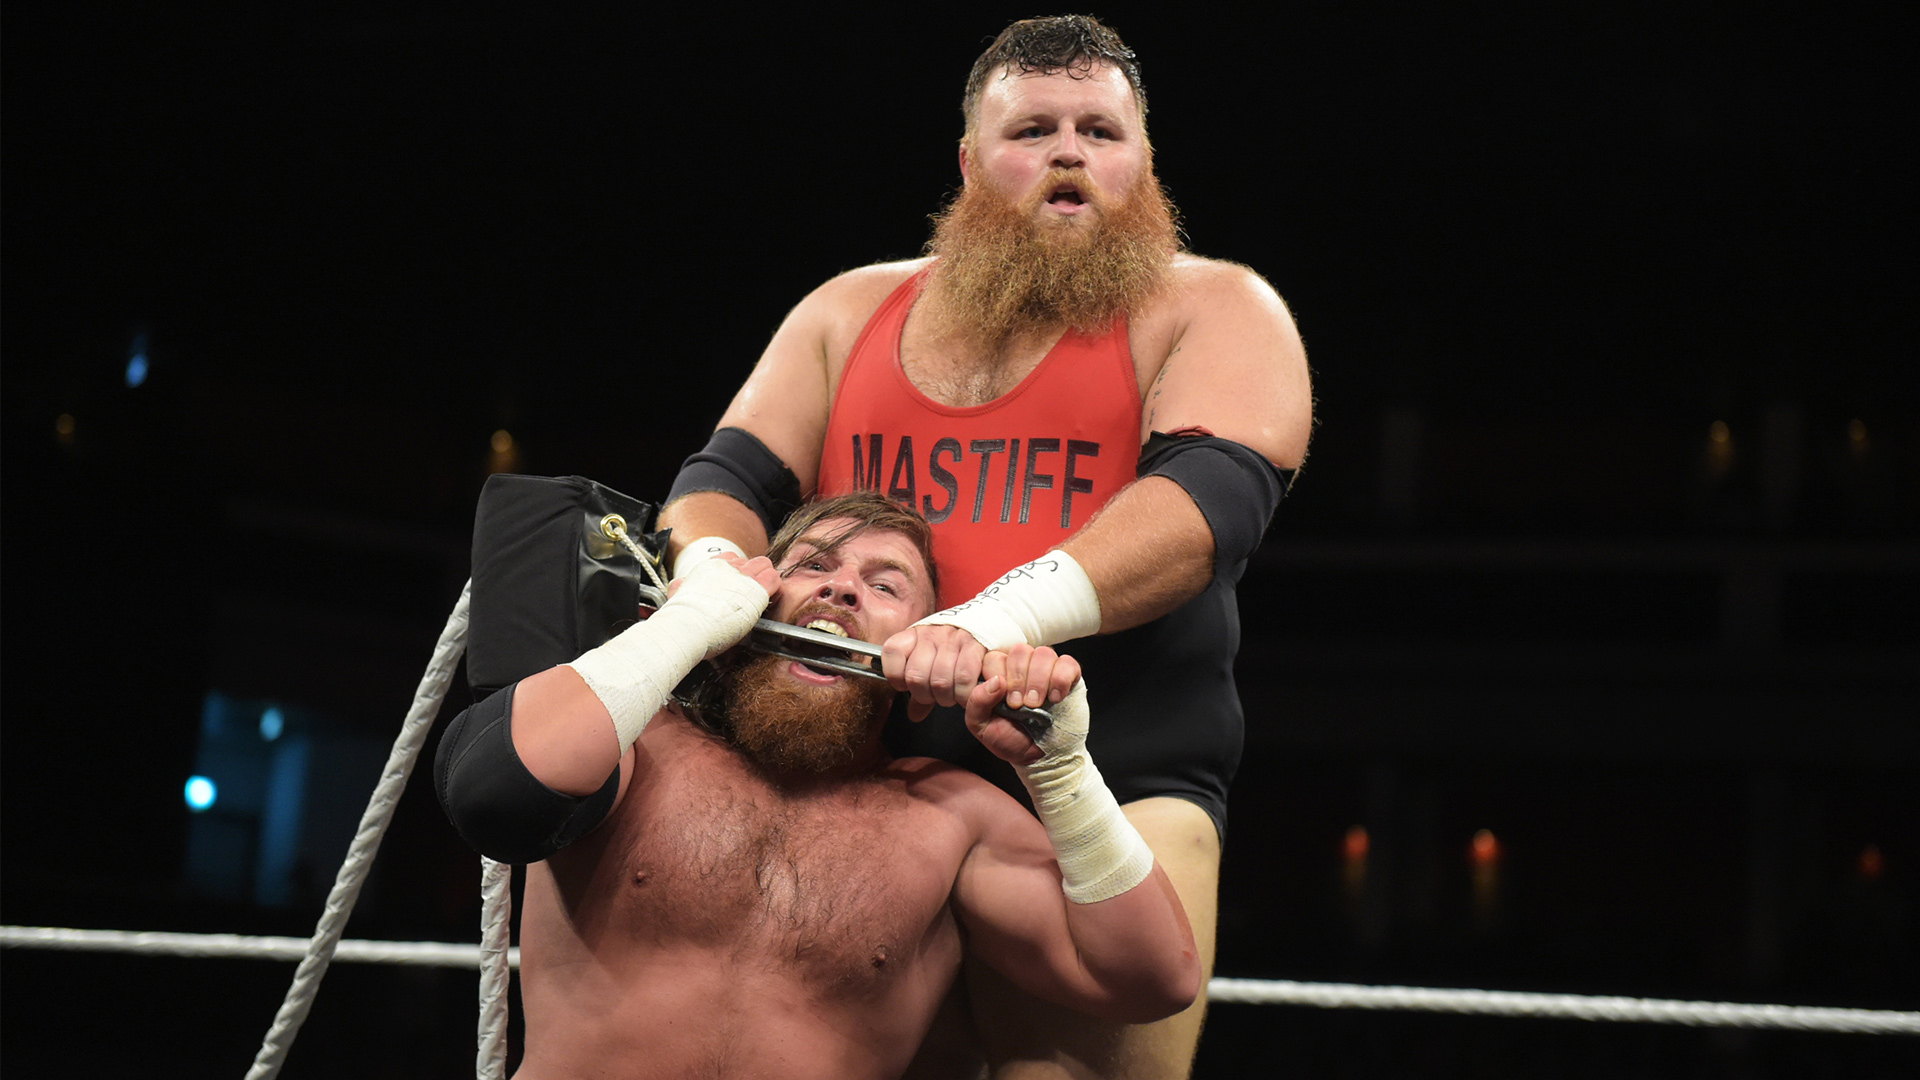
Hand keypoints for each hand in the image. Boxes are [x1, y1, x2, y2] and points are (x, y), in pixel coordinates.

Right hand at [660, 555, 777, 657]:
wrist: (687, 626)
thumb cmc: (681, 618)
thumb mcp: (676, 596)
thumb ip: (680, 587)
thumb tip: (678, 585)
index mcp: (709, 567)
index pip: (731, 559)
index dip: (737, 573)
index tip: (737, 587)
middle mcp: (728, 567)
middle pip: (750, 560)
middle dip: (755, 574)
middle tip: (753, 593)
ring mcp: (743, 576)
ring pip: (765, 565)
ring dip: (766, 579)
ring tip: (763, 597)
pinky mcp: (757, 589)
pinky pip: (774, 579)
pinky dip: (776, 589)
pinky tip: (771, 600)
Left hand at [882, 624, 986, 720]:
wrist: (989, 622)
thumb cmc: (956, 648)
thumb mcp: (933, 661)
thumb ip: (922, 688)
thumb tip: (915, 714)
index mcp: (915, 635)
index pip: (892, 652)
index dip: (896, 675)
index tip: (906, 684)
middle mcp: (931, 634)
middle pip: (915, 676)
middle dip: (926, 695)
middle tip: (937, 695)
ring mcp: (953, 639)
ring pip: (940, 681)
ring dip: (947, 697)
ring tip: (954, 694)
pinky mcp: (975, 646)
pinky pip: (963, 679)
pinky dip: (963, 694)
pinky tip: (967, 693)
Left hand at [964, 645, 1080, 764]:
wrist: (1039, 757)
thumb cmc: (1010, 739)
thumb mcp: (982, 726)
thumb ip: (977, 702)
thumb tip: (995, 680)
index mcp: (999, 674)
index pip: (995, 656)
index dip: (998, 675)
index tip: (1005, 701)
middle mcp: (1023, 667)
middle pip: (1020, 650)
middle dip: (1019, 679)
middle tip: (1021, 704)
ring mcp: (1047, 670)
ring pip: (1044, 653)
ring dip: (1039, 680)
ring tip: (1037, 704)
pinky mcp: (1069, 676)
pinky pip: (1067, 663)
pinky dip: (1060, 680)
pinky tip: (1055, 698)